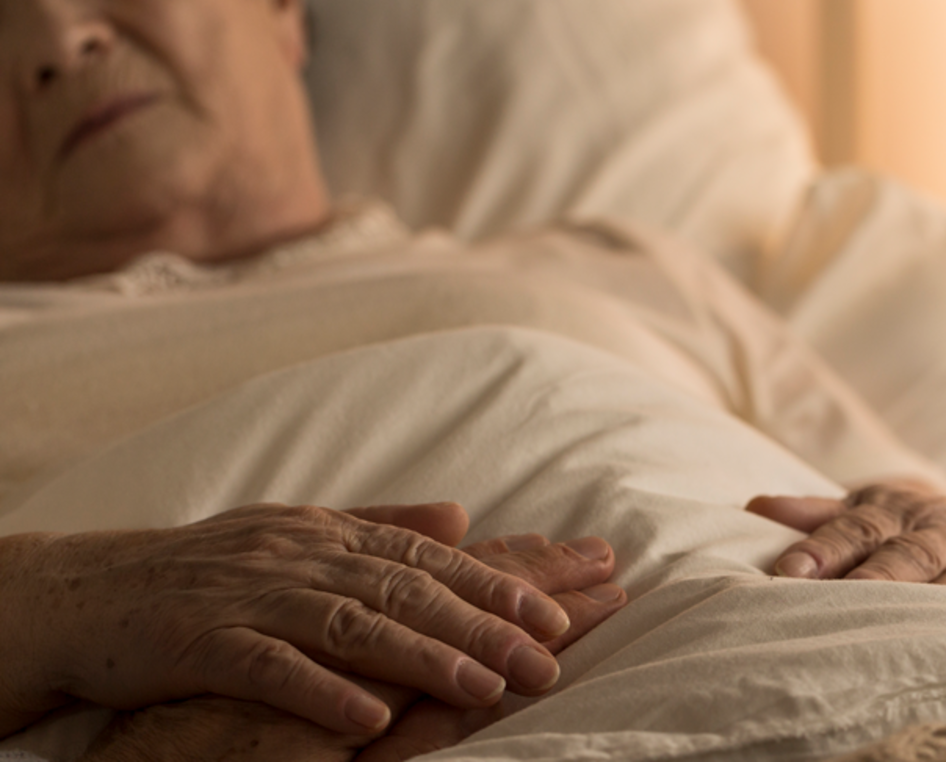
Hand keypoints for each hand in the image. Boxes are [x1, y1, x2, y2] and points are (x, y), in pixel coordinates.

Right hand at [78, 535, 628, 761]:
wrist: (94, 589)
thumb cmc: (210, 567)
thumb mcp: (301, 534)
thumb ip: (383, 524)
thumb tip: (464, 514)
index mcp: (331, 533)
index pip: (433, 558)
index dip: (498, 584)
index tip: (560, 612)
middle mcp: (303, 557)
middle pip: (410, 590)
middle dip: (485, 625)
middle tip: (551, 657)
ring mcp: (254, 597)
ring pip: (355, 625)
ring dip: (427, 658)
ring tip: (489, 688)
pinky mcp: (205, 642)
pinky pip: (272, 668)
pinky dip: (323, 692)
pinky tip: (372, 721)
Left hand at [747, 481, 945, 613]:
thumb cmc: (941, 532)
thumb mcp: (888, 513)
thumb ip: (824, 515)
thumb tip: (756, 507)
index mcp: (897, 511)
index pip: (855, 527)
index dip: (820, 548)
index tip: (785, 572)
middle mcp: (936, 533)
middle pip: (895, 554)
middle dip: (858, 577)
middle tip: (816, 596)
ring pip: (943, 585)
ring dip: (907, 605)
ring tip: (870, 629)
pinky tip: (939, 648)